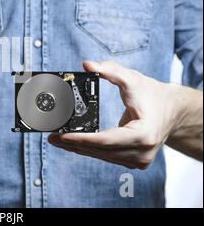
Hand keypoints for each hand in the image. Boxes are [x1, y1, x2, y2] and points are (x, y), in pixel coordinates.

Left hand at [48, 60, 181, 169]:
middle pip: (100, 150)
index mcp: (142, 135)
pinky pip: (107, 156)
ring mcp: (138, 160)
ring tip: (58, 140)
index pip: (104, 140)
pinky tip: (74, 144)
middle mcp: (141, 152)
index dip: (80, 139)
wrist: (173, 110)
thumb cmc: (153, 95)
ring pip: (101, 156)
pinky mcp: (134, 161)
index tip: (62, 136)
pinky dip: (90, 149)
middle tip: (52, 137)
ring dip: (78, 148)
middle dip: (73, 144)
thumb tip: (87, 64)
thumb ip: (110, 71)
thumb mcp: (133, 79)